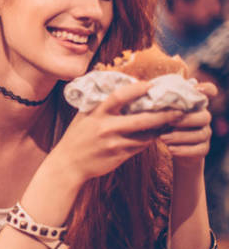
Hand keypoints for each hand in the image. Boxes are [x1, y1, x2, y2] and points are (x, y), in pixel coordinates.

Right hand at [52, 81, 185, 183]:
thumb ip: (100, 104)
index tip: (151, 84)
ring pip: (146, 135)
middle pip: (141, 119)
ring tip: (175, 121)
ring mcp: (114, 143)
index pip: (119, 96)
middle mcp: (106, 127)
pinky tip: (159, 134)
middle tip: (179, 109)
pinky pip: (141, 146)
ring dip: (162, 128)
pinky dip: (151, 139)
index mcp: (96, 113)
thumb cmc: (77, 136)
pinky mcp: (120, 155)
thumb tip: (120, 88)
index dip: (136, 89)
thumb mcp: (84, 116)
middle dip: (163, 114)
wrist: (69, 163)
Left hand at [159, 81, 216, 168]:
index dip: (207, 89)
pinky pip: (199, 150)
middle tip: (168, 123)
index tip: (199, 89)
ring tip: (162, 138)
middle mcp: (202, 117)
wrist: (170, 147)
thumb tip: (145, 93)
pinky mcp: (203, 148)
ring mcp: (204, 133)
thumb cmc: (163, 124)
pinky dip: (184, 150)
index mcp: (193, 105)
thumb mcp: (160, 112)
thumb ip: (160, 104)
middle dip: (185, 120)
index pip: (208, 91)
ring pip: (201, 134)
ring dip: (180, 136)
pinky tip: (170, 149)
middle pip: (205, 116)